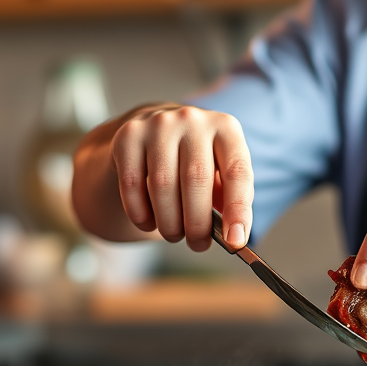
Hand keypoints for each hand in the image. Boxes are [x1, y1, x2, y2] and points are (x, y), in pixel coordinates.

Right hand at [106, 104, 253, 249]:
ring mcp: (157, 125)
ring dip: (169, 222)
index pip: (237, 172)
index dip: (237, 210)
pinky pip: (132, 184)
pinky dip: (141, 213)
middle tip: (198, 245)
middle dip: (197, 223)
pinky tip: (149, 223)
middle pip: (196, 179)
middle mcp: (192, 120)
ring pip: (162, 185)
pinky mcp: (128, 136)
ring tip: (174, 234)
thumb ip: (231, 200)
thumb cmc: (197, 161)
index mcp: (225, 128)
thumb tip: (233, 237)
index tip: (235, 242)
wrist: (155, 132)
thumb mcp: (221, 173)